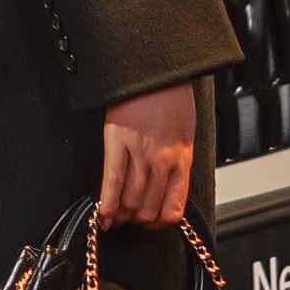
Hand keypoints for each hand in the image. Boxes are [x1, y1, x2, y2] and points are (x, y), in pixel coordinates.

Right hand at [98, 82, 194, 228]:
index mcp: (182, 159)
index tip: (150, 222)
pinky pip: (112, 181)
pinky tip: (103, 214)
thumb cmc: (171, 96)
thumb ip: (177, 160)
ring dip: (121, 216)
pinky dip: (107, 203)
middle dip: (136, 221)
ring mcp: (140, 153)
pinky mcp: (118, 141)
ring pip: (131, 201)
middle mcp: (163, 161)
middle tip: (128, 220)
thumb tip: (166, 187)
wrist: (157, 67)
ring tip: (114, 217)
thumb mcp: (185, 132)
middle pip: (148, 209)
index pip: (173, 209)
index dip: (159, 223)